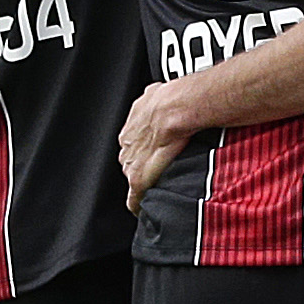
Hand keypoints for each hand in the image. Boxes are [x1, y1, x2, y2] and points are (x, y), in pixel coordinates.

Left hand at [118, 79, 203, 212]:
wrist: (176, 108)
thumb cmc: (174, 99)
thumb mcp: (157, 92)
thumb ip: (156, 98)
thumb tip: (162, 93)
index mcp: (131, 126)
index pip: (134, 143)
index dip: (145, 149)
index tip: (154, 153)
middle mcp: (127, 144)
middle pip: (131, 160)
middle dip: (142, 165)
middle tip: (158, 171)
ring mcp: (132, 162)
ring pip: (133, 176)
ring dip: (143, 182)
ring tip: (154, 189)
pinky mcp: (139, 178)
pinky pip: (134, 197)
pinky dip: (138, 204)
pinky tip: (141, 211)